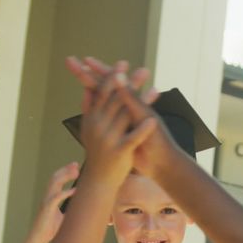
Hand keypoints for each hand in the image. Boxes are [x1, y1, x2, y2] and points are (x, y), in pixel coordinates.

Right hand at [28, 162, 78, 242]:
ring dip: (65, 177)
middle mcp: (48, 197)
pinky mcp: (47, 210)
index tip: (75, 166)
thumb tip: (83, 208)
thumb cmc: (50, 229)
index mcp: (51, 197)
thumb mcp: (64, 217)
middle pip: (55, 178)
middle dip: (65, 170)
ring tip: (76, 172)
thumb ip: (71, 210)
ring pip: (54, 184)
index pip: (57, 180)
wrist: (39, 239)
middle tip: (76, 164)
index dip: (65, 172)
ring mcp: (47, 203)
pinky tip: (75, 190)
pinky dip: (65, 193)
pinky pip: (56, 199)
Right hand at [65, 62, 157, 183]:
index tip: (123, 63)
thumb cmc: (98, 151)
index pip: (102, 92)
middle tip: (144, 70)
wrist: (100, 179)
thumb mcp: (90, 128)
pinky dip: (142, 129)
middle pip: (116, 100)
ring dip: (142, 102)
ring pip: (126, 116)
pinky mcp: (119, 152)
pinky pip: (132, 138)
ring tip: (156, 90)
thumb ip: (90, 108)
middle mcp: (98, 126)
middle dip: (130, 84)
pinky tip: (153, 120)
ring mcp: (108, 138)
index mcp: (92, 117)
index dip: (113, 77)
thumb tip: (85, 87)